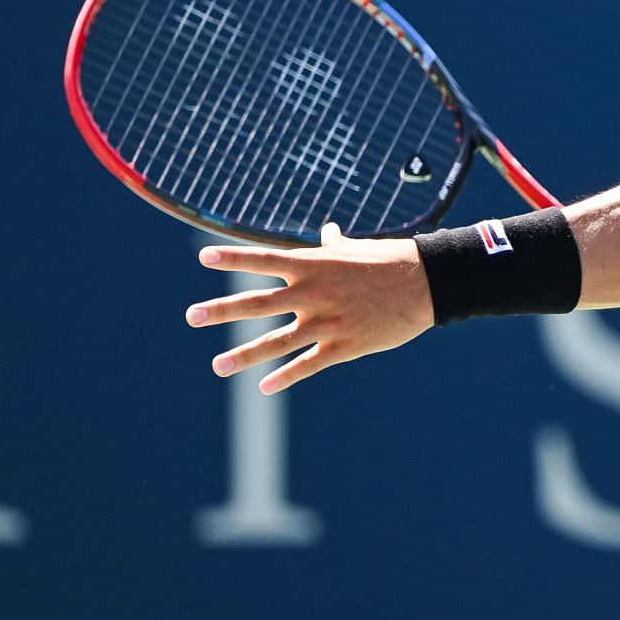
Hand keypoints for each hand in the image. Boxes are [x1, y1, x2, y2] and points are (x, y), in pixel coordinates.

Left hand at [184, 223, 432, 393]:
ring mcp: (327, 321)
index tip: (203, 258)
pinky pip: (309, 364)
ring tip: (218, 365)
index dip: (232, 258)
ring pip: (277, 341)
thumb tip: (328, 232)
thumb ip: (335, 245)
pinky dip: (286, 376)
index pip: (264, 259)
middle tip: (192, 316)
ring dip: (245, 354)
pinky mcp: (345, 345)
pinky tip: (266, 386)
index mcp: (314, 265)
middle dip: (222, 311)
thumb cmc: (392, 261)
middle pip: (258, 303)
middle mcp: (314, 293)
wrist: (428, 285)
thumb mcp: (358, 250)